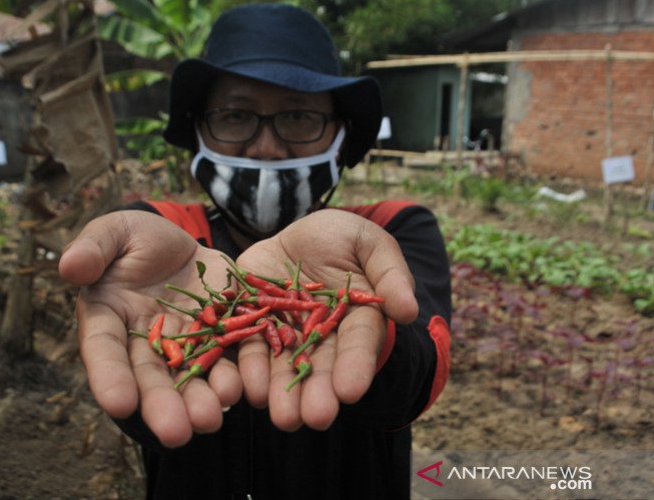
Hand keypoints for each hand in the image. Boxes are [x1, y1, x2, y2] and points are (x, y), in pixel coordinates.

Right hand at [58, 210, 240, 447]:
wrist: (181, 242)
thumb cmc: (136, 238)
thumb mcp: (115, 231)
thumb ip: (94, 246)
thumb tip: (69, 266)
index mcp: (107, 318)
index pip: (104, 350)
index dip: (110, 377)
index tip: (119, 404)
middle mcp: (143, 341)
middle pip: (150, 377)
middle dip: (162, 405)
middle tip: (176, 433)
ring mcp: (183, 343)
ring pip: (189, 376)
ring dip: (199, 400)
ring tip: (211, 419)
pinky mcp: (219, 335)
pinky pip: (226, 357)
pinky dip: (233, 374)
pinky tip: (242, 388)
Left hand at [234, 209, 418, 430]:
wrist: (296, 235)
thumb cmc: (343, 238)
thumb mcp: (369, 243)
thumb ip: (389, 273)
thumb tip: (407, 311)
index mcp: (357, 319)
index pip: (359, 344)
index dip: (356, 367)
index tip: (351, 391)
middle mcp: (321, 335)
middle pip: (320, 365)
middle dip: (317, 393)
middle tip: (315, 418)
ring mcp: (284, 332)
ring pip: (283, 366)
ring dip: (281, 391)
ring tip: (283, 417)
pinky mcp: (251, 323)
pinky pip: (246, 347)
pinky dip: (246, 367)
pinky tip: (246, 387)